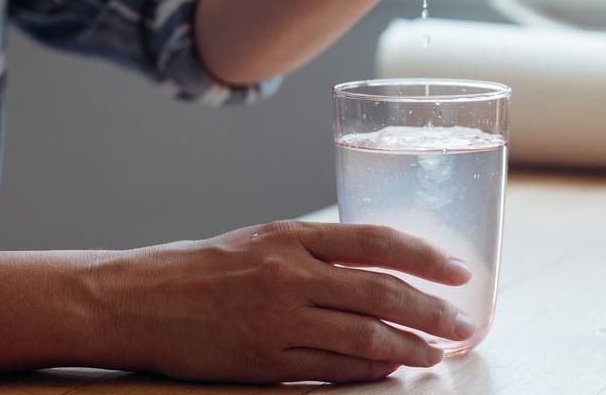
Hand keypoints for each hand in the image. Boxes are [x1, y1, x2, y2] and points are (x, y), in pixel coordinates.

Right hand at [87, 221, 474, 382]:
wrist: (141, 299)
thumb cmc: (206, 268)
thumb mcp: (265, 240)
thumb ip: (319, 252)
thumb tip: (379, 268)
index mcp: (294, 236)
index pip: (377, 241)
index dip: (425, 257)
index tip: (458, 271)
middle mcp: (290, 274)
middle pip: (381, 291)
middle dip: (431, 309)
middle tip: (463, 322)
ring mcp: (278, 319)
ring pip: (363, 335)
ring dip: (408, 345)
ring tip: (436, 351)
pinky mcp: (265, 359)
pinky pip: (332, 368)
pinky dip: (368, 370)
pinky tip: (391, 369)